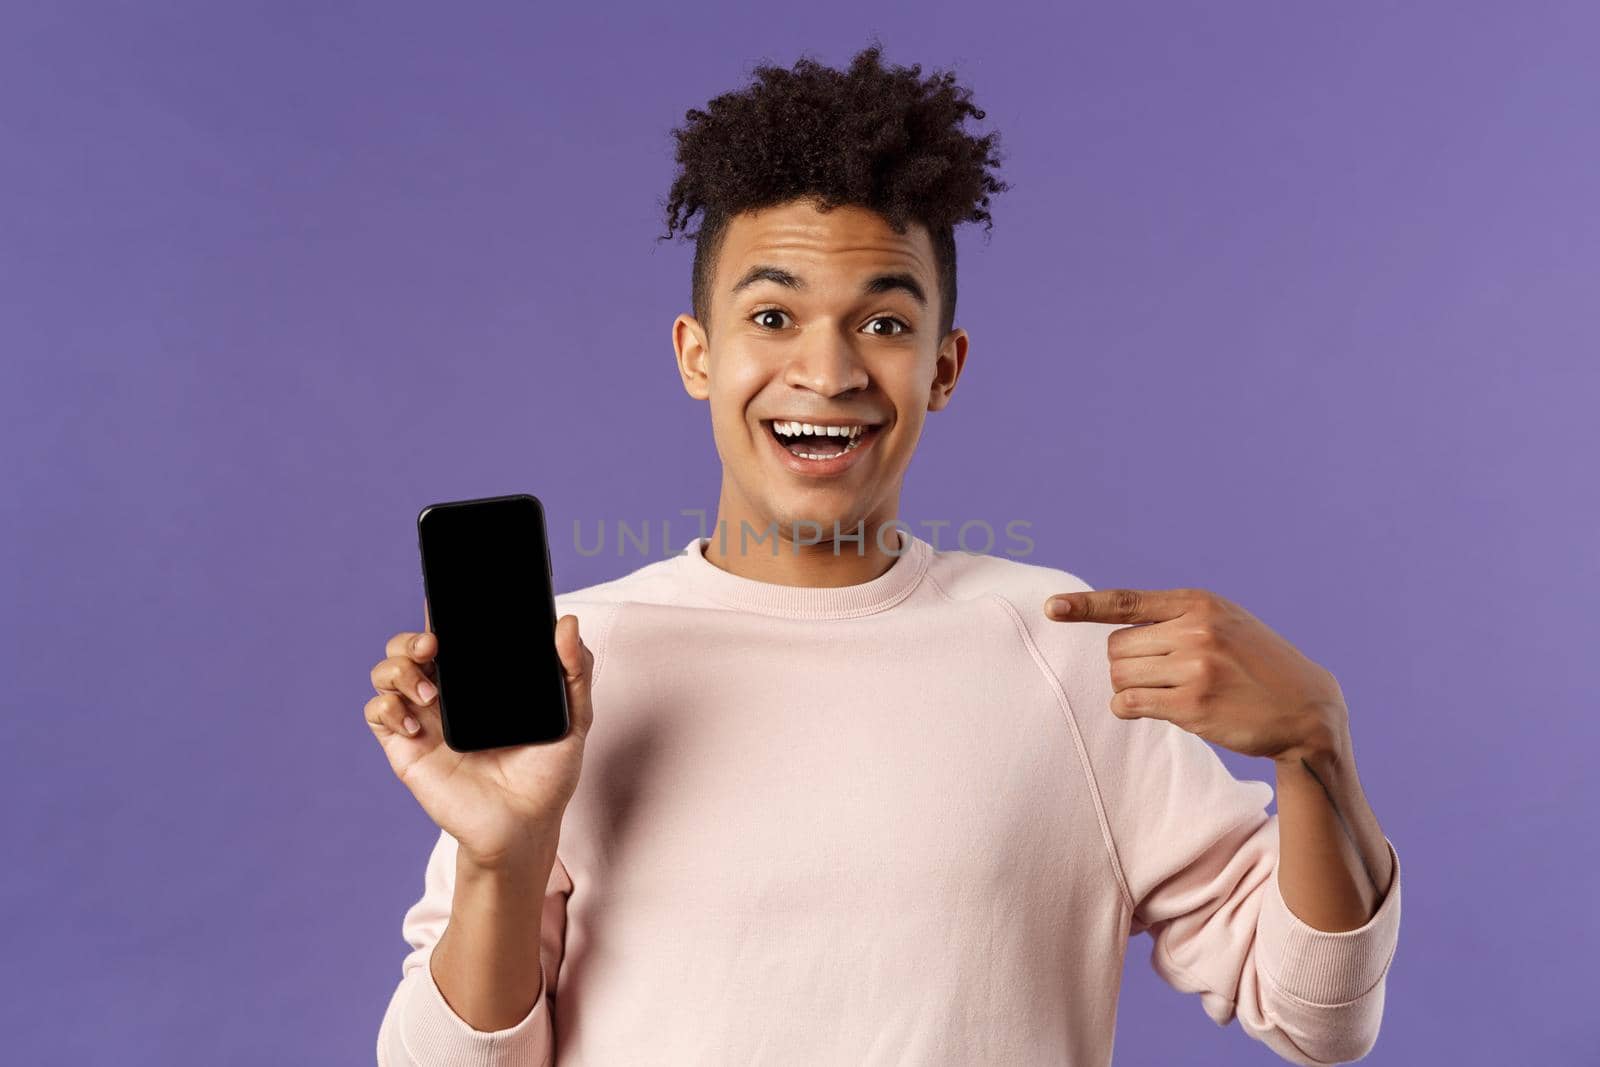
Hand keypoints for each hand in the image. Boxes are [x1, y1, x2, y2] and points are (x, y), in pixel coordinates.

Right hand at [364, 605, 596, 869]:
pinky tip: (414, 723)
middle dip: (411, 637)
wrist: (526, 826)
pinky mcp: (406, 748)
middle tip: (434, 646)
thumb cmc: (547, 773)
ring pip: (387, 673)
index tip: (445, 603)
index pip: (451, 635)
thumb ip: (575, 670)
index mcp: (480, 681)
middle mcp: (447, 694)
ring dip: (398, 669)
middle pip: (409, 646)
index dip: (441, 614)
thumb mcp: (573, 717)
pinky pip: (378, 713)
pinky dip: (387, 708)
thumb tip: (568, 623)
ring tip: (428, 691)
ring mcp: (424, 719)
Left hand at [1044, 587, 1348, 762]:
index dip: (1084, 605)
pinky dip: (1128, 708)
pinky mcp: (1193, 705)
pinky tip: (1148, 709)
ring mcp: (1194, 668)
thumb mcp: (1225, 623)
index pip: (1127, 601)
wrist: (1307, 708)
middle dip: (1124, 664)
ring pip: (1119, 676)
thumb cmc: (1258, 665)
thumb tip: (1116, 631)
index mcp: (1199, 604)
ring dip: (1129, 688)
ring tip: (1161, 692)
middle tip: (1156, 676)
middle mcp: (1195, 630)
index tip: (1051, 608)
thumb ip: (1177, 619)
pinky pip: (1130, 704)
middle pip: (1115, 647)